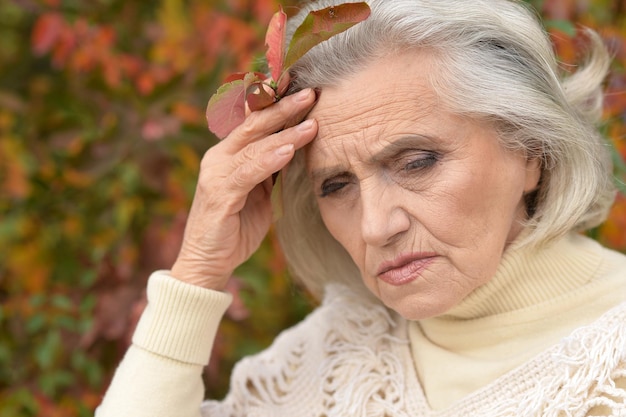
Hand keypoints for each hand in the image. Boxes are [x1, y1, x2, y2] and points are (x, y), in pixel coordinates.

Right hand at [171, 88, 317, 289]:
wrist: (208, 262)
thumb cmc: (236, 226)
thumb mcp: (260, 191)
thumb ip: (271, 167)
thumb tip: (297, 145)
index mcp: (229, 154)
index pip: (255, 121)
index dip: (277, 103)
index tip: (302, 86)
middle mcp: (219, 157)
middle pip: (255, 125)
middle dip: (284, 108)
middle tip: (311, 93)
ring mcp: (216, 174)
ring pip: (254, 146)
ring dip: (285, 133)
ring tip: (312, 122)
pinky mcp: (219, 194)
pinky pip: (247, 172)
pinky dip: (269, 160)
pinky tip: (288, 151)